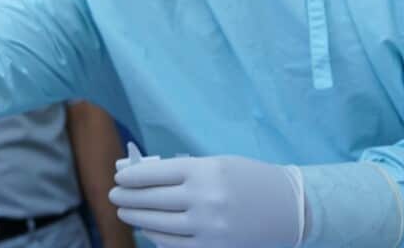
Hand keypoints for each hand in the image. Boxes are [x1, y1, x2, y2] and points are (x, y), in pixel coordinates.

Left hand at [110, 153, 302, 247]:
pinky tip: (147, 228)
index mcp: (204, 171)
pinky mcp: (214, 247)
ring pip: (158, 223)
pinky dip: (156, 236)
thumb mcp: (217, 164)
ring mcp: (209, 226)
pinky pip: (174, 244)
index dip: (131, 177)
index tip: (119, 177)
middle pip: (151, 199)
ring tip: (125, 211)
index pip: (154, 174)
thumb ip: (182, 171)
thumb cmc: (250, 179)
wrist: (290, 208)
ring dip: (136, 217)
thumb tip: (142, 175)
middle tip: (114, 195)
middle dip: (127, 197)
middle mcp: (204, 198)